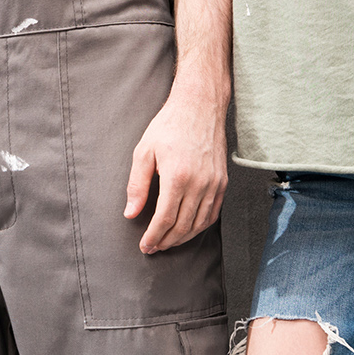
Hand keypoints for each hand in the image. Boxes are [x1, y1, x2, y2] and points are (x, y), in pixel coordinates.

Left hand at [123, 88, 228, 252]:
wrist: (199, 106)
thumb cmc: (169, 126)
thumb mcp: (144, 151)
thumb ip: (137, 185)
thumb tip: (131, 212)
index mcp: (177, 177)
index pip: (165, 219)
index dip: (154, 237)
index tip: (145, 246)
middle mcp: (199, 184)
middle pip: (183, 226)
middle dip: (166, 241)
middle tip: (154, 247)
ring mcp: (214, 184)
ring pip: (199, 224)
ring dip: (183, 238)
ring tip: (168, 242)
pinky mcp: (222, 182)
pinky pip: (213, 213)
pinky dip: (200, 226)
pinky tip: (188, 229)